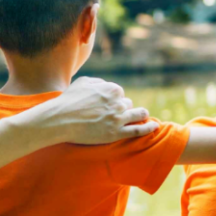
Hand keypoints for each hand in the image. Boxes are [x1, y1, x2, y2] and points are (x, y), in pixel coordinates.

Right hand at [43, 77, 158, 144]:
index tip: (107, 105)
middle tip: (113, 115)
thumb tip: (105, 85)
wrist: (60, 119)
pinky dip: (148, 128)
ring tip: (142, 117)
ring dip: (141, 115)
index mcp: (112, 89)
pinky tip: (154, 127)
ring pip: (138, 114)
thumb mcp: (83, 82)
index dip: (114, 100)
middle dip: (123, 108)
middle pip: (128, 104)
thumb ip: (98, 82)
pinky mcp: (116, 133)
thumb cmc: (69, 100)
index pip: (120, 93)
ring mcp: (118, 118)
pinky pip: (138, 130)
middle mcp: (118, 102)